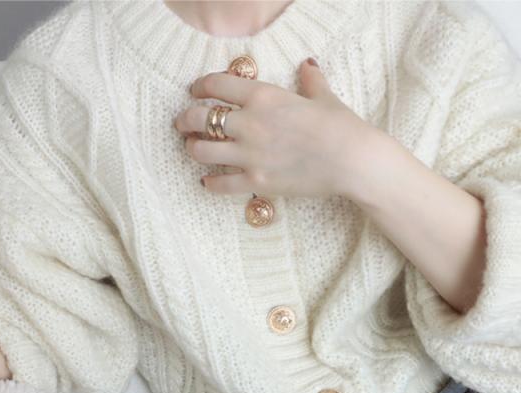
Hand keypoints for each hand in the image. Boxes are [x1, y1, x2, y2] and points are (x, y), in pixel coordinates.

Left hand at [173, 58, 375, 198]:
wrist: (352, 161)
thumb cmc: (341, 126)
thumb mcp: (323, 97)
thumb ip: (309, 81)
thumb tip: (308, 65)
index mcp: (264, 96)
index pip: (217, 85)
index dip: (200, 86)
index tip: (195, 91)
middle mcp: (250, 123)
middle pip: (200, 118)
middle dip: (185, 119)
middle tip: (182, 123)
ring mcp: (250, 155)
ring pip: (202, 151)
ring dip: (192, 149)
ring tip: (192, 148)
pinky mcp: (256, 182)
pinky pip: (221, 184)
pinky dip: (210, 183)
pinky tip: (206, 182)